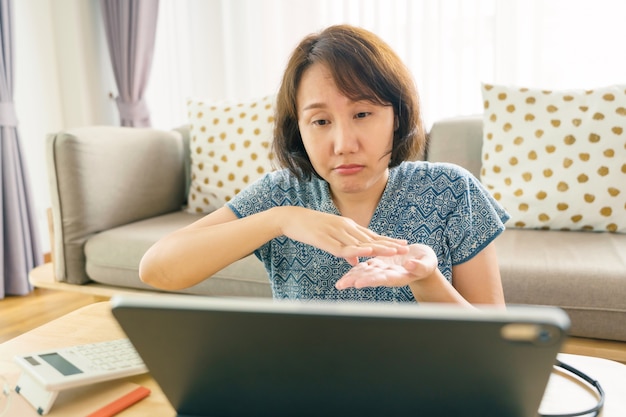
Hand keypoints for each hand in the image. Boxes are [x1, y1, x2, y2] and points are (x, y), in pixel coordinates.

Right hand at [277, 206, 407, 265]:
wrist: (290, 218)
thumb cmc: (309, 228)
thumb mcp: (329, 238)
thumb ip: (344, 249)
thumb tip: (355, 260)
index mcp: (347, 226)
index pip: (371, 234)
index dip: (387, 240)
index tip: (402, 243)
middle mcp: (345, 227)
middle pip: (370, 237)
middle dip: (388, 243)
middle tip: (405, 248)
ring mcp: (335, 233)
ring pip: (360, 242)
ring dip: (377, 247)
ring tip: (393, 252)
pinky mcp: (325, 240)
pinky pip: (342, 247)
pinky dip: (355, 250)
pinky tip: (366, 253)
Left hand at [335, 243, 437, 288]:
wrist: (421, 260)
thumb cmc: (427, 263)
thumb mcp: (427, 264)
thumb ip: (419, 266)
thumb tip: (410, 264)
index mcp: (398, 276)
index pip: (383, 279)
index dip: (371, 280)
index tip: (359, 283)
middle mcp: (387, 275)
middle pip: (369, 278)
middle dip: (355, 281)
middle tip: (341, 285)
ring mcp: (381, 269)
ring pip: (364, 273)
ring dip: (351, 277)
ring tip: (339, 284)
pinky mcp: (378, 262)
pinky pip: (364, 265)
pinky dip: (355, 267)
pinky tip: (345, 271)